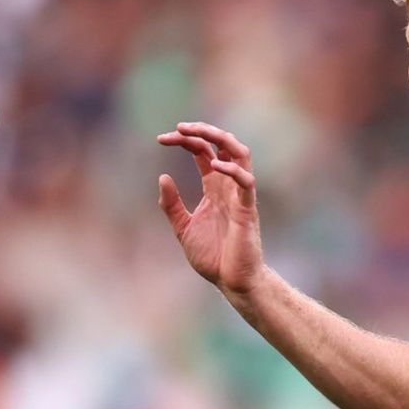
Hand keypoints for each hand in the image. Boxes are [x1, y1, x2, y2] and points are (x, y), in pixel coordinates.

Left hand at [157, 122, 265, 296]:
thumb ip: (171, 205)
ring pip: (240, 154)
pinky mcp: (247, 209)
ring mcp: (239, 195)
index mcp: (213, 188)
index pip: (202, 152)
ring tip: (198, 132)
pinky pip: (246, 182)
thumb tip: (163, 176)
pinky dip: (233, 169)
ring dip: (221, 138)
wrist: (231, 281)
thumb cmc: (212, 257)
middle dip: (202, 131)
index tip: (161, 139)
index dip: (184, 141)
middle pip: (222, 145)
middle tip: (179, 127)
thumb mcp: (183, 228)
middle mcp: (227, 186)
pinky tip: (214, 165)